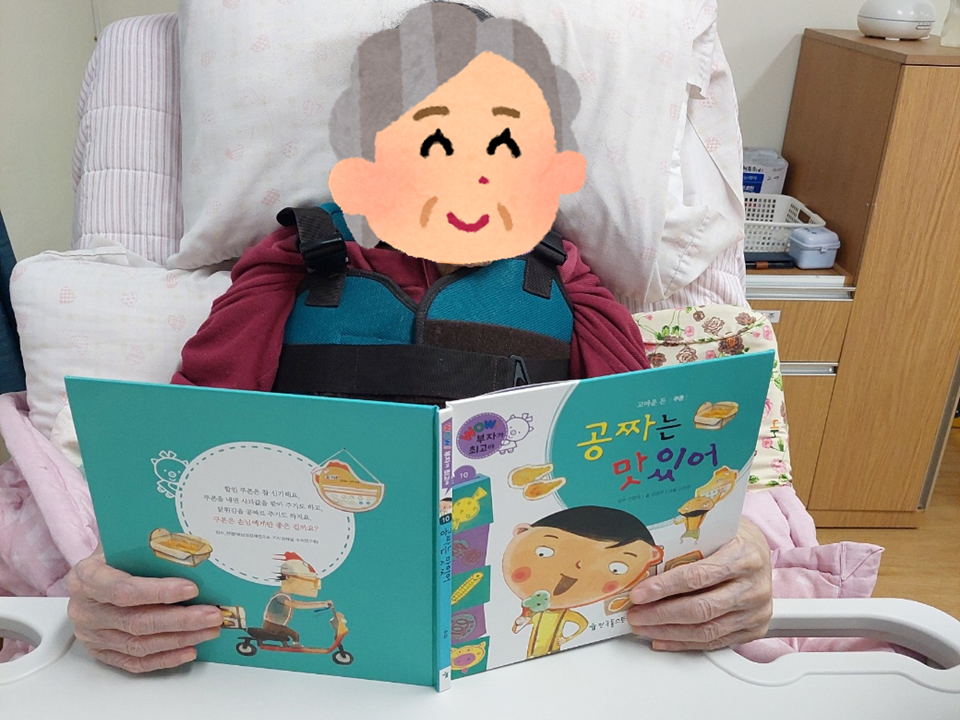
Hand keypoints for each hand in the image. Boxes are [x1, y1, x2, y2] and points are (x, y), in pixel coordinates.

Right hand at [66, 545, 222, 672]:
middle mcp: (85, 610)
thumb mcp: (123, 544)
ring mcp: (91, 635)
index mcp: (87, 577)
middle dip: (180, 620)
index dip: (159, 592)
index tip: (192, 589)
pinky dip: (164, 659)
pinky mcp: (100, 652)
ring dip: (179, 639)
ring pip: (139, 645)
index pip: (124, 589)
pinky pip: (134, 662)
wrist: (89, 577)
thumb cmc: (112, 557)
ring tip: (208, 630)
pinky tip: (189, 650)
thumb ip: (149, 549)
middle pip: (136, 621)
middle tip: (211, 615)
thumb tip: (191, 551)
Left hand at [627, 519, 772, 650]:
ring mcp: (756, 611)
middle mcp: (753, 587)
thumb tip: (647, 563)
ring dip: (669, 632)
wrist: (761, 552)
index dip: (664, 587)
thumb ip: (687, 547)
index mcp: (744, 557)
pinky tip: (664, 638)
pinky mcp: (755, 628)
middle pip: (701, 608)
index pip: (697, 576)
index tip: (640, 594)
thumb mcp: (714, 531)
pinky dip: (685, 643)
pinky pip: (715, 642)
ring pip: (707, 630)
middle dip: (661, 614)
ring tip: (644, 627)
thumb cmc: (733, 538)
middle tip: (636, 614)